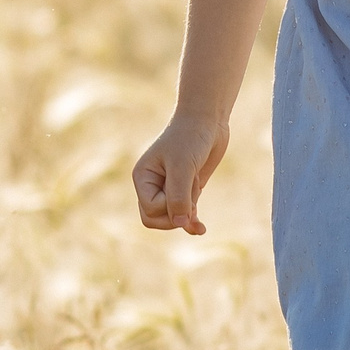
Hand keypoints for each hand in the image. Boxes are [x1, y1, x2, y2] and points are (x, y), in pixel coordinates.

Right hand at [133, 114, 229, 234]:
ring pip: (172, 218)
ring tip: (197, 182)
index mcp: (142, 177)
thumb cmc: (190, 138)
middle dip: (176, 214)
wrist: (207, 121)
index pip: (149, 211)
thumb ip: (179, 197)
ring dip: (189, 209)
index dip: (169, 206)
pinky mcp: (185, 189)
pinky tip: (201, 228)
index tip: (184, 183)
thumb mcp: (183, 167)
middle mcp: (152, 185)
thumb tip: (179, 224)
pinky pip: (183, 215)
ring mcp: (168, 188)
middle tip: (191, 197)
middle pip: (155, 219)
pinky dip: (191, 222)